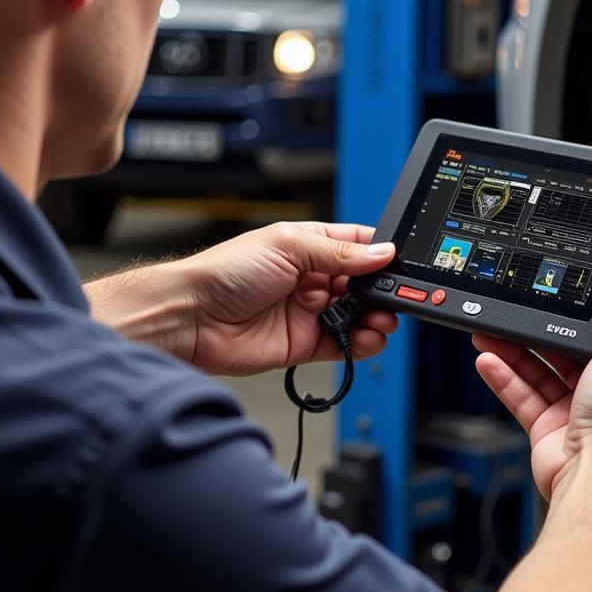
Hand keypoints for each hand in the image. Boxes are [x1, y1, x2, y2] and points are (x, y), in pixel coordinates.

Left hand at [180, 221, 398, 375]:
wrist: (192, 317)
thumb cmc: (224, 272)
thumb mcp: (287, 247)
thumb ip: (338, 253)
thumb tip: (380, 252)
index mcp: (308, 247)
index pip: (356, 246)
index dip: (379, 254)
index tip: (399, 264)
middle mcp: (311, 279)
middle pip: (362, 284)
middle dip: (382, 291)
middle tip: (395, 298)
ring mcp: (308, 312)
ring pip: (357, 316)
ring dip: (376, 318)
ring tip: (382, 320)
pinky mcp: (303, 344)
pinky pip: (342, 345)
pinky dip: (360, 344)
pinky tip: (367, 339)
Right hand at [473, 280, 591, 499]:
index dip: (582, 320)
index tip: (559, 302)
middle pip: (567, 354)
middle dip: (537, 336)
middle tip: (514, 317)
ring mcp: (578, 410)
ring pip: (540, 373)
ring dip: (514, 354)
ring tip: (491, 336)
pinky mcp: (550, 428)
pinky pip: (523, 397)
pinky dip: (504, 380)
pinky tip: (489, 362)